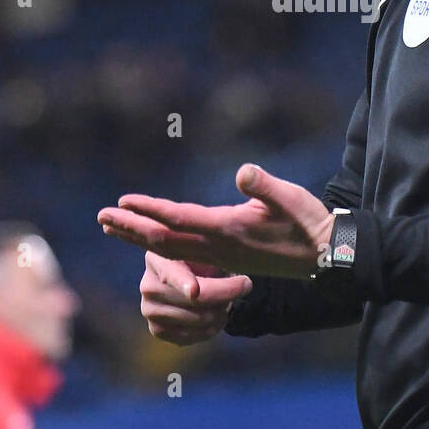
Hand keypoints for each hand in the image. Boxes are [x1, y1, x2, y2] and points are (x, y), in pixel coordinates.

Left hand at [99, 163, 334, 279]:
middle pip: (164, 240)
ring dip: (139, 237)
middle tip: (101, 218)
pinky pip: (183, 253)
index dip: (149, 211)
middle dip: (131, 229)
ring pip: (170, 249)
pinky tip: (149, 239)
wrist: (326, 256)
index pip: (179, 221)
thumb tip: (243, 171)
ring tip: (113, 227)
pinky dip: (158, 244)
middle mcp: (219, 247)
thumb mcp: (291, 198)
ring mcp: (221, 255)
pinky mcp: (226, 256)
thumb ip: (265, 186)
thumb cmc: (309, 223)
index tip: (121, 202)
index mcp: (229, 230)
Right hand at [138, 252, 251, 345]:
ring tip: (227, 301)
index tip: (194, 292)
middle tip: (244, 285)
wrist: (182, 279)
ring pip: (200, 320)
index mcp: (159, 258)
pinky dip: (212, 329)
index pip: (173, 273)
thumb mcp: (206, 250)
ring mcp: (149, 310)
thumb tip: (243, 282)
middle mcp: (148, 285)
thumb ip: (218, 257)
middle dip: (227, 294)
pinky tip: (217, 317)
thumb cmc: (199, 259)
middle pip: (197, 300)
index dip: (184, 283)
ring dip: (222, 312)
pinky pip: (193, 337)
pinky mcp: (157, 330)